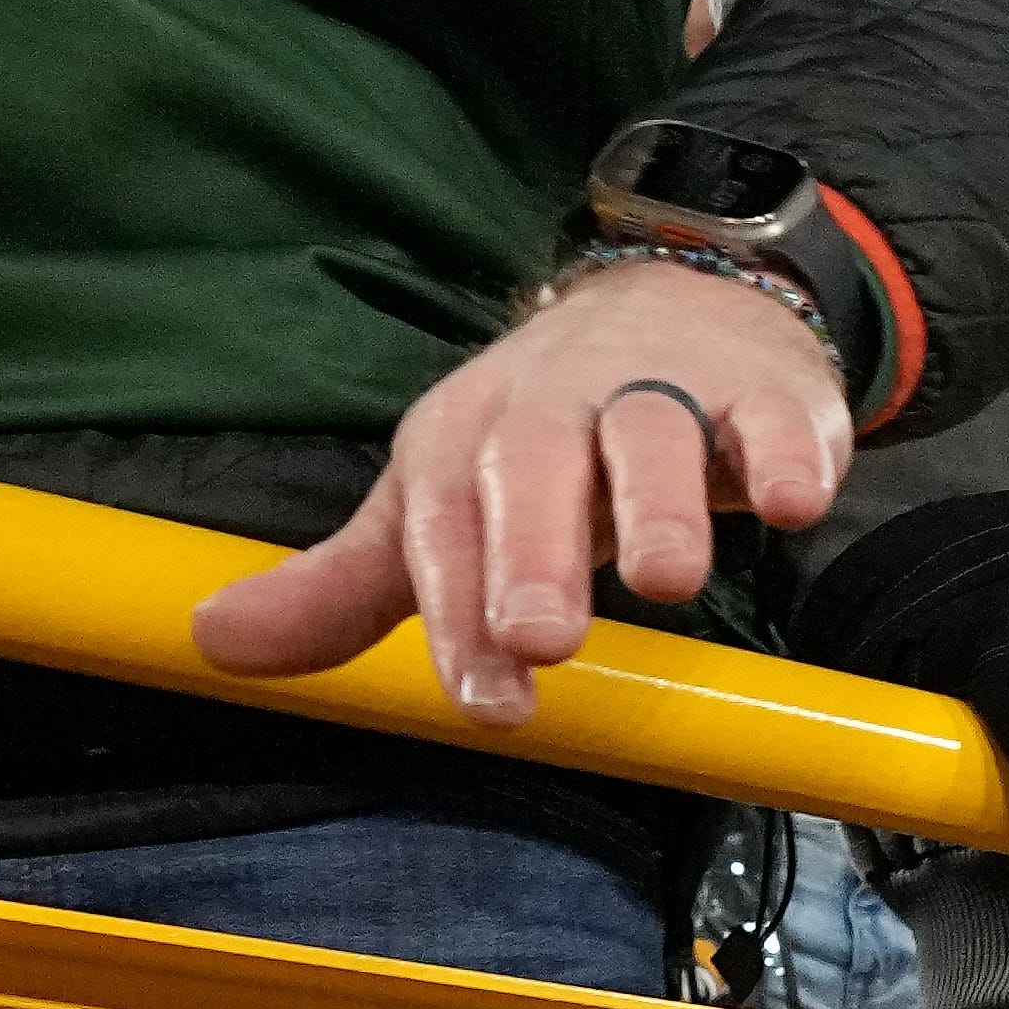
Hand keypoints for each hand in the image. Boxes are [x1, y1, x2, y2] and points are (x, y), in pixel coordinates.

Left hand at [193, 250, 849, 728]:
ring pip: (654, 433)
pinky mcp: (761, 390)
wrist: (676, 304)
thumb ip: (350, 586)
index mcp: (468, 441)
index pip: (449, 528)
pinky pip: (775, 415)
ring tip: (671, 578)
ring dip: (661, 502)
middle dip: (536, 552)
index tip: (486, 703)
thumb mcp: (442, 500)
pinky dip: (787, 453)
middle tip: (542, 635)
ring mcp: (661, 390)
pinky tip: (793, 500)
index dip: (460, 615)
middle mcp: (556, 407)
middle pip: (536, 468)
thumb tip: (215, 643)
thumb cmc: (549, 432)